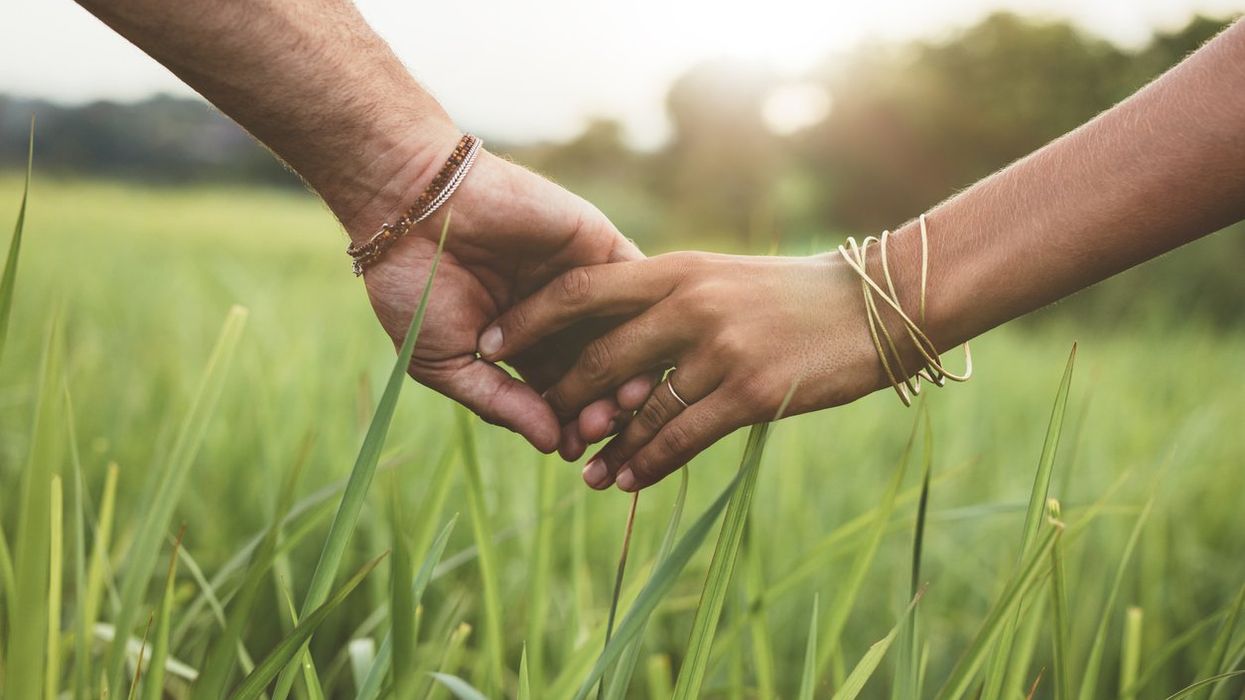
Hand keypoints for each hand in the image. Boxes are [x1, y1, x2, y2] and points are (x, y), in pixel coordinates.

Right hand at [356, 145, 654, 453]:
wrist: (411, 207)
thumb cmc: (414, 286)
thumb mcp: (446, 361)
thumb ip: (499, 403)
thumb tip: (551, 445)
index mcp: (524, 347)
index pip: (562, 396)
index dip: (570, 425)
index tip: (572, 450)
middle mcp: (559, 318)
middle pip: (599, 372)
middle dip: (602, 405)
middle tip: (600, 428)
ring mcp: (582, 281)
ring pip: (623, 335)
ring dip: (629, 369)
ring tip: (621, 400)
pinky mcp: (598, 244)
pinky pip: (635, 284)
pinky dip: (642, 317)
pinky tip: (639, 348)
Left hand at [478, 251, 931, 490]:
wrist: (875, 304)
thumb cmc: (794, 294)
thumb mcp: (723, 277)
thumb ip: (669, 297)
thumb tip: (614, 333)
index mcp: (676, 268)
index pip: (580, 290)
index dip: (528, 320)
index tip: (491, 342)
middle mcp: (689, 303)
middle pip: (599, 358)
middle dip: (563, 399)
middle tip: (545, 428)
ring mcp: (718, 348)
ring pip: (638, 409)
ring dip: (606, 446)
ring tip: (583, 473)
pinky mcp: (748, 392)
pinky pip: (681, 437)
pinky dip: (648, 463)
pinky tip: (630, 481)